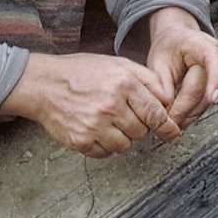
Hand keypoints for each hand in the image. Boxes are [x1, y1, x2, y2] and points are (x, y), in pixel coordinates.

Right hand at [0, 51, 180, 157]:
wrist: (44, 84)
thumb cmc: (82, 72)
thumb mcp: (118, 64)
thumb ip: (147, 79)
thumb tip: (168, 99)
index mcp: (123, 84)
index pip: (155, 113)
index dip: (167, 126)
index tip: (173, 134)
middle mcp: (110, 106)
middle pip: (141, 131)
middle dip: (139, 125)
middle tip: (125, 114)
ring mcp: (94, 125)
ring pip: (125, 145)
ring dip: (122, 137)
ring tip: (109, 120)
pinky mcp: (80, 141)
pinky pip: (105, 153)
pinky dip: (105, 145)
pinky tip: (96, 129)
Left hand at [144, 7, 217, 129]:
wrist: (174, 41)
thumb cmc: (167, 47)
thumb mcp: (158, 62)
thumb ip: (161, 85)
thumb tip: (166, 109)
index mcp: (199, 44)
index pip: (212, 61)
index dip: (215, 79)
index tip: (212, 97)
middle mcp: (212, 57)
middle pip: (205, 87)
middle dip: (188, 109)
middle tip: (171, 123)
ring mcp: (215, 71)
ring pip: (207, 98)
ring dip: (191, 114)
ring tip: (174, 124)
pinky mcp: (212, 83)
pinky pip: (204, 100)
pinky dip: (192, 112)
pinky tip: (181, 119)